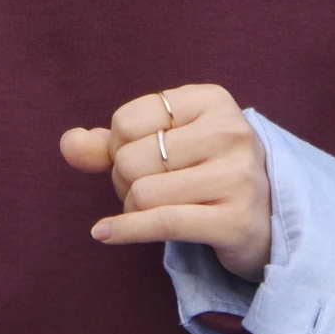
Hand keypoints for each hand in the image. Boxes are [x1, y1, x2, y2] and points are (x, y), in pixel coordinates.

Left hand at [60, 83, 271, 281]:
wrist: (265, 219)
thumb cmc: (204, 171)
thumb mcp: (163, 142)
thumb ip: (110, 142)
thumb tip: (69, 144)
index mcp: (212, 100)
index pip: (126, 121)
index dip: (118, 146)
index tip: (140, 158)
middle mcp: (230, 132)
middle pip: (131, 159)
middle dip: (124, 182)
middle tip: (147, 189)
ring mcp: (237, 176)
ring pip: (142, 194)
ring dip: (131, 209)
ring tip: (152, 210)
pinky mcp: (236, 220)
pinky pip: (162, 223)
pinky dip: (125, 231)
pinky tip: (105, 234)